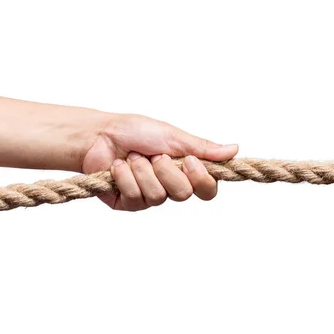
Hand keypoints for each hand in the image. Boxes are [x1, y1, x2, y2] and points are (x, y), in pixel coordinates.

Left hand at [81, 114, 237, 210]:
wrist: (99, 135)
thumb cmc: (134, 131)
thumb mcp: (172, 136)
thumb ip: (202, 147)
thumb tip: (234, 149)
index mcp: (184, 169)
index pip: (207, 189)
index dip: (202, 180)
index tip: (190, 161)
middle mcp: (168, 186)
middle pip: (184, 194)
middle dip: (167, 172)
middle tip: (155, 155)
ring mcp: (148, 196)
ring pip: (158, 196)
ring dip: (143, 171)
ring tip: (132, 156)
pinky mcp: (128, 202)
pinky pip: (136, 198)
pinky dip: (126, 177)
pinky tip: (118, 167)